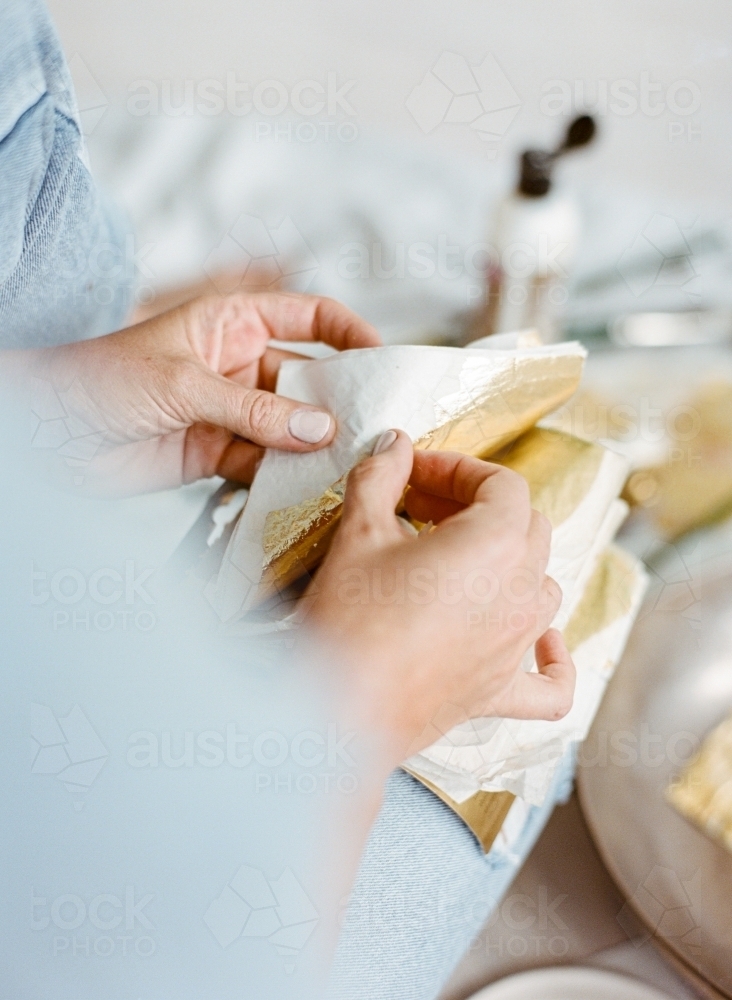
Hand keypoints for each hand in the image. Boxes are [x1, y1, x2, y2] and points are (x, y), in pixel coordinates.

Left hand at [24, 292, 379, 493]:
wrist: (49, 434)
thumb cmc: (101, 380)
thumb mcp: (183, 384)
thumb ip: (254, 410)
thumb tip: (320, 429)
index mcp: (232, 322)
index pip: (308, 317)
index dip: (349, 332)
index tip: (383, 357)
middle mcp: (238, 364)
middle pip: (308, 378)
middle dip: (340, 400)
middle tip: (378, 425)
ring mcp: (230, 411)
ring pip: (290, 426)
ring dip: (316, 444)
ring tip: (352, 462)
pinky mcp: (215, 453)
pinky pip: (263, 462)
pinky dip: (285, 475)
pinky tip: (309, 485)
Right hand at [307, 430, 575, 759]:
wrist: (334, 708)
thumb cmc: (349, 620)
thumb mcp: (358, 532)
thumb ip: (381, 476)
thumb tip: (394, 446)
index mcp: (496, 543)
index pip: (500, 483)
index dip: (457, 467)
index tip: (413, 472)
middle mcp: (520, 593)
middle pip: (527, 526)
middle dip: (477, 506)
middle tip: (421, 506)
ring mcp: (515, 646)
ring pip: (543, 587)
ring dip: (510, 562)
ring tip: (457, 559)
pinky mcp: (499, 692)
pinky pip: (551, 683)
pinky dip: (554, 660)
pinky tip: (545, 644)